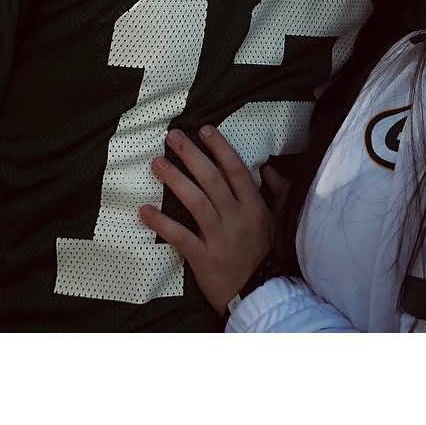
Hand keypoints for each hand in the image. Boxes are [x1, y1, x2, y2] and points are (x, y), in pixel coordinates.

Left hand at [139, 124, 272, 315]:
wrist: (261, 295)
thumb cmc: (269, 254)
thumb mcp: (280, 220)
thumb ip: (279, 191)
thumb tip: (267, 167)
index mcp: (254, 206)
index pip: (235, 170)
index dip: (220, 148)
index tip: (204, 129)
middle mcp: (236, 217)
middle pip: (211, 179)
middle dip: (190, 154)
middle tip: (172, 137)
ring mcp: (219, 237)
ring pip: (194, 201)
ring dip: (174, 180)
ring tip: (156, 163)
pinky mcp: (203, 258)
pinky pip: (180, 236)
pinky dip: (161, 223)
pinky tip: (145, 210)